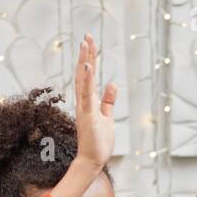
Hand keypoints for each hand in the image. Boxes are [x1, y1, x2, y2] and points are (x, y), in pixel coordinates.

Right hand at [73, 34, 116, 170]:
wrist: (92, 161)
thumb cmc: (98, 142)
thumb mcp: (107, 117)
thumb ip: (108, 101)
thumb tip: (113, 84)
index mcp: (88, 102)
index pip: (88, 76)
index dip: (89, 59)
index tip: (89, 43)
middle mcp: (83, 102)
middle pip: (84, 73)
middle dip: (86, 55)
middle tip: (87, 36)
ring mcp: (84, 107)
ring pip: (83, 80)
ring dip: (84, 62)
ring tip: (85, 44)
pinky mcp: (88, 115)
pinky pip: (87, 95)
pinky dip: (88, 81)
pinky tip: (88, 67)